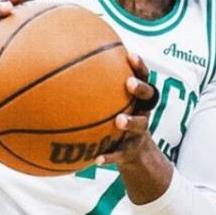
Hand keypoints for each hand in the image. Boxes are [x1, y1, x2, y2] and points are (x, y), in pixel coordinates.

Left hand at [95, 53, 169, 202]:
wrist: (133, 153)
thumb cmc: (116, 119)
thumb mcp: (112, 104)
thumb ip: (98, 88)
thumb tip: (66, 65)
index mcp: (138, 98)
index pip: (143, 77)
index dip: (139, 66)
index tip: (130, 55)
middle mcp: (142, 111)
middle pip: (148, 97)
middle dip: (140, 88)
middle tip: (129, 83)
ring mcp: (139, 132)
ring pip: (139, 125)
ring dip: (130, 122)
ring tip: (119, 121)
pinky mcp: (130, 151)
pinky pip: (120, 154)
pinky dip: (109, 157)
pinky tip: (97, 159)